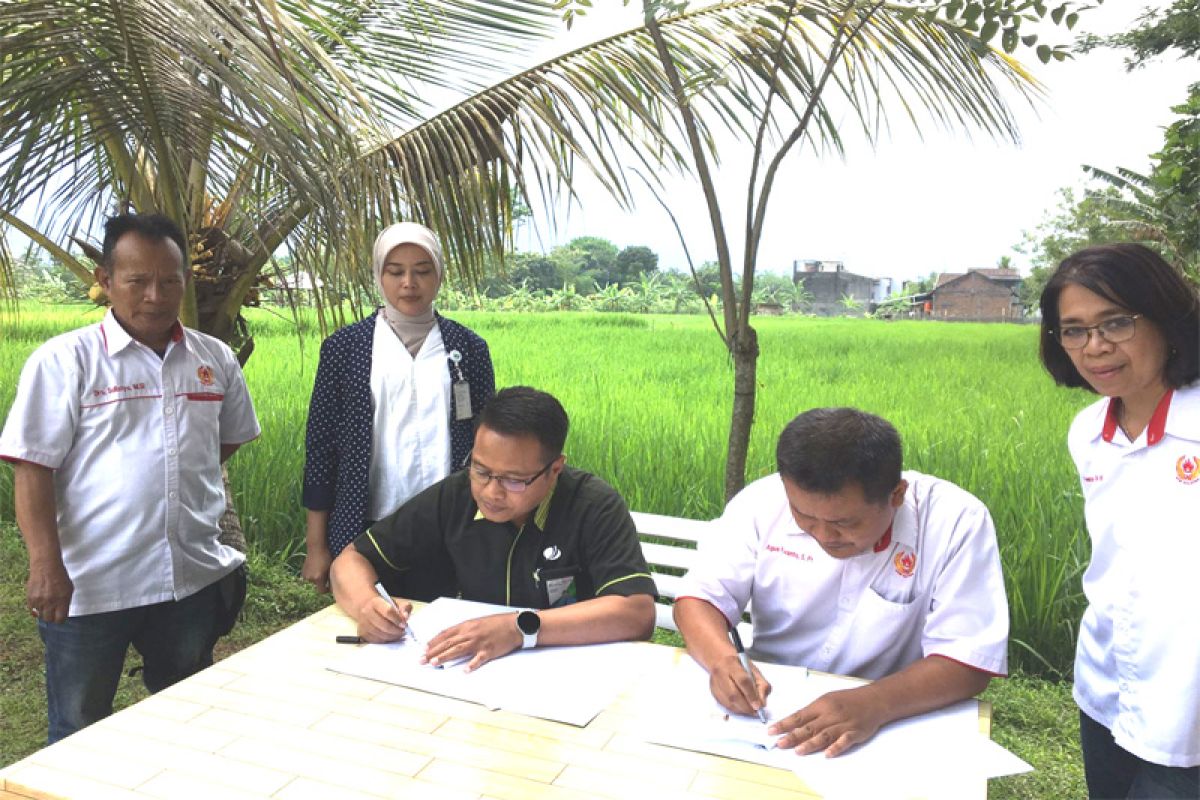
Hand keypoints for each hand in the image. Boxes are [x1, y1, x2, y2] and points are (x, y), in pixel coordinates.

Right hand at [27, 559, 72, 623]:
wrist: (46, 566)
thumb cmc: (60, 577)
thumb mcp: (69, 589)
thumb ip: (66, 602)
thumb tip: (62, 614)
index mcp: (62, 600)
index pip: (60, 619)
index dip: (60, 620)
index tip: (59, 617)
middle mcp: (50, 602)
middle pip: (48, 619)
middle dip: (51, 617)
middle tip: (52, 612)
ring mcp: (39, 601)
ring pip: (40, 615)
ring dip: (43, 612)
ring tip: (46, 604)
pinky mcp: (30, 598)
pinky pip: (32, 610)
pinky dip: (35, 608)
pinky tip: (39, 602)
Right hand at [300, 547, 332, 592]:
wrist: (316, 546)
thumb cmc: (327, 555)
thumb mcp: (331, 567)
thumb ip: (331, 577)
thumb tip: (333, 585)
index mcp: (318, 578)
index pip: (321, 591)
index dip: (327, 590)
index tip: (330, 586)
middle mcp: (310, 578)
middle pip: (317, 585)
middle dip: (322, 582)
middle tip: (326, 574)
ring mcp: (305, 575)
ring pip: (313, 580)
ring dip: (317, 577)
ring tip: (321, 569)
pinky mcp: (303, 571)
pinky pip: (309, 576)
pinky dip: (313, 574)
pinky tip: (316, 567)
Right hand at [354, 595, 410, 642]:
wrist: (368, 609)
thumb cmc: (384, 607)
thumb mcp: (396, 603)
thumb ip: (404, 608)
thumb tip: (405, 617)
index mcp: (375, 602)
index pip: (388, 611)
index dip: (398, 619)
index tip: (404, 624)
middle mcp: (366, 612)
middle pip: (384, 625)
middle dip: (396, 630)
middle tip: (403, 631)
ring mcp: (363, 624)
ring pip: (381, 634)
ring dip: (392, 636)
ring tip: (398, 634)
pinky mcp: (362, 633)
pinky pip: (376, 640)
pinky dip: (385, 640)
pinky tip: (390, 636)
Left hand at [423, 613, 521, 671]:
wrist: (514, 625)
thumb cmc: (497, 623)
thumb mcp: (478, 622)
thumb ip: (465, 630)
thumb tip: (452, 638)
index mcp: (467, 626)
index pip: (446, 634)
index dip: (434, 642)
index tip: (425, 648)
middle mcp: (471, 633)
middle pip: (448, 643)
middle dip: (433, 652)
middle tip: (422, 660)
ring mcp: (479, 642)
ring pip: (458, 650)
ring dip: (445, 657)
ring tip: (434, 663)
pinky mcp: (489, 650)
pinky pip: (479, 659)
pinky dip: (471, 665)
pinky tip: (464, 671)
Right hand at [709, 653, 771, 716]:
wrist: (719, 660)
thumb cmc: (739, 665)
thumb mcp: (754, 670)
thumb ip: (762, 685)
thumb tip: (762, 703)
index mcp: (731, 663)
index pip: (743, 681)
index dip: (751, 695)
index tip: (759, 706)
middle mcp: (720, 673)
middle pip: (733, 694)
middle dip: (746, 706)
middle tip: (756, 712)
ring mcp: (714, 684)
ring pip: (728, 702)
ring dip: (741, 710)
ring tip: (750, 710)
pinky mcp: (713, 692)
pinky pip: (725, 705)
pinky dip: (735, 710)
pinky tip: (742, 708)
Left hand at [769, 684, 886, 756]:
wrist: (873, 700)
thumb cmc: (847, 699)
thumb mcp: (827, 699)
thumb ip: (813, 712)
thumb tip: (794, 722)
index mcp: (821, 705)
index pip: (799, 716)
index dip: (784, 724)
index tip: (771, 731)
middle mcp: (830, 715)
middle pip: (809, 728)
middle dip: (793, 736)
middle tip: (779, 744)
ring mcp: (843, 724)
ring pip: (824, 735)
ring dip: (810, 744)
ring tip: (798, 751)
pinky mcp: (855, 733)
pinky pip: (844, 741)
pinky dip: (836, 748)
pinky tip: (827, 754)